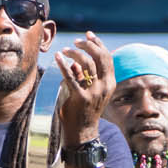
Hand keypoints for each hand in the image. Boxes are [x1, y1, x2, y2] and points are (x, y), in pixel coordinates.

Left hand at [55, 31, 113, 146]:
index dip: (98, 44)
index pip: (107, 57)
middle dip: (88, 45)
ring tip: (65, 50)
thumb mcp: (90, 91)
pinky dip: (64, 64)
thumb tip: (76, 63)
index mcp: (110, 83)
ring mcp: (93, 92)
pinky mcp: (80, 97)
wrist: (82, 131)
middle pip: (99, 56)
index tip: (89, 35)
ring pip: (86, 63)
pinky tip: (58, 57)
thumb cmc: (85, 110)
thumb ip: (85, 76)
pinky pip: (71, 77)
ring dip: (75, 53)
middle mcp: (104, 86)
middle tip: (76, 41)